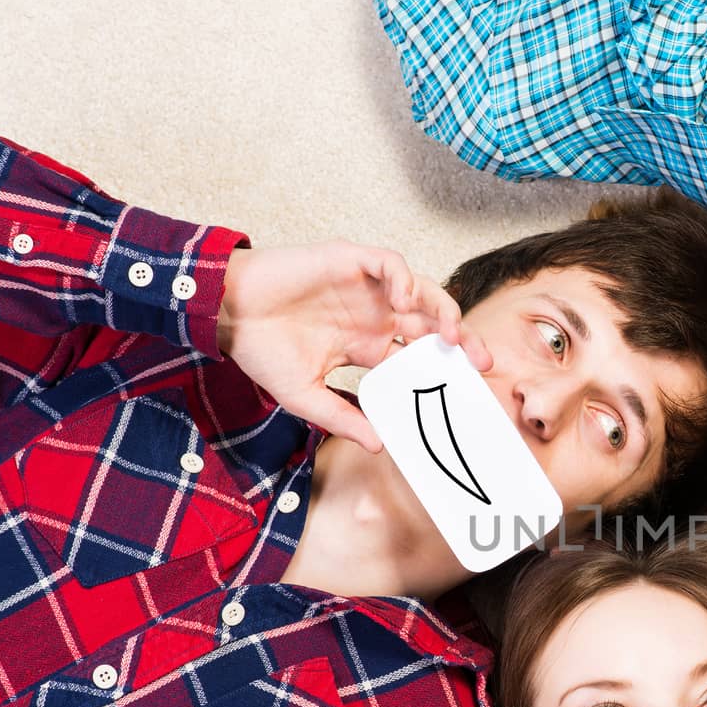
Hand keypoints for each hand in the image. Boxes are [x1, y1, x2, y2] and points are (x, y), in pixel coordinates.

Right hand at [215, 242, 492, 451]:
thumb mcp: (306, 396)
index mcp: (368, 347)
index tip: (465, 389)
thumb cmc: (261, 351)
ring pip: (420, 291)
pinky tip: (404, 300)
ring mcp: (364, 288)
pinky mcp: (349, 261)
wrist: (226, 315)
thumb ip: (343, 418)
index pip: (418, 357)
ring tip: (451, 331)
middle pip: (430, 324)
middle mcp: (373, 316)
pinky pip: (389, 263)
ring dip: (441, 308)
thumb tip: (379, 445)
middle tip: (480, 360)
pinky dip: (403, 278)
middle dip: (460, 339)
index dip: (443, 370)